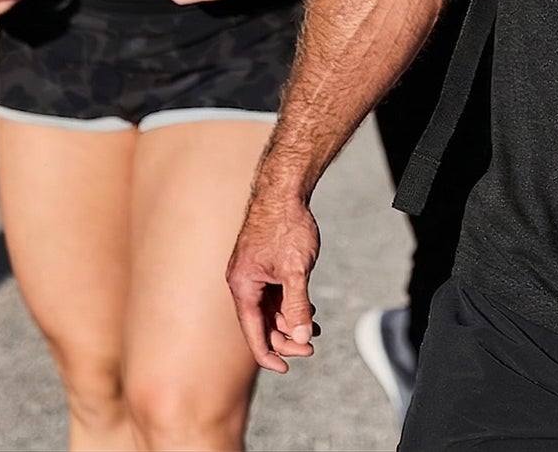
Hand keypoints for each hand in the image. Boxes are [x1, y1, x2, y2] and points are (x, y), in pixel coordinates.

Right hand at [226, 188, 320, 372]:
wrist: (284, 188)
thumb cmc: (287, 225)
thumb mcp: (296, 269)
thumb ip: (297, 305)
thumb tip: (302, 338)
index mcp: (243, 286)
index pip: (253, 332)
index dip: (269, 354)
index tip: (286, 369)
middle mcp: (242, 282)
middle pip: (261, 323)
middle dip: (286, 337)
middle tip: (310, 347)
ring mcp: (252, 272)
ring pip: (269, 308)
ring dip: (290, 321)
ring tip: (314, 330)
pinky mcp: (262, 264)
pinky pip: (273, 293)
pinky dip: (289, 303)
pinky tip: (308, 308)